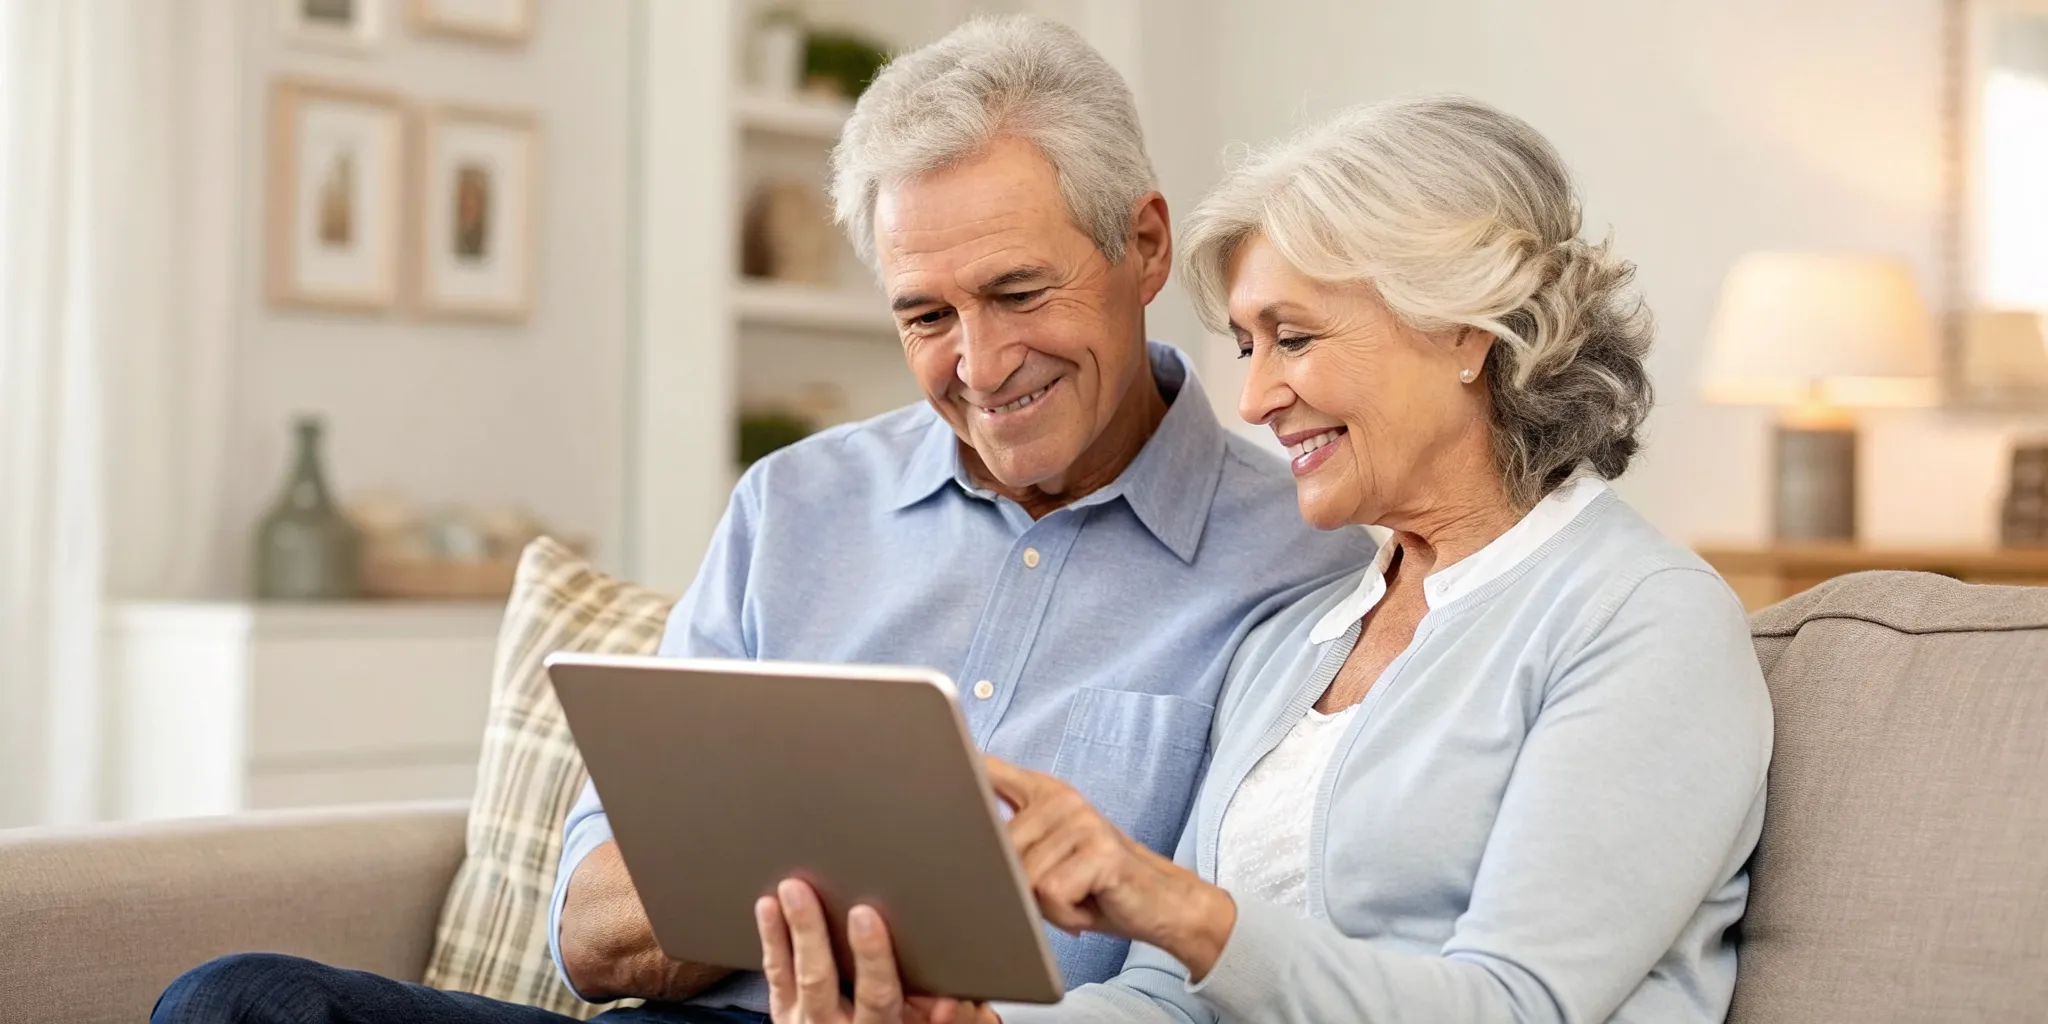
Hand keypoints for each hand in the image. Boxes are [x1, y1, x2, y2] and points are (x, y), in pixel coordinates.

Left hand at [756, 878, 1000, 1023]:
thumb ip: (932, 1016)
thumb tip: (948, 1000)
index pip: (876, 994)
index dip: (872, 957)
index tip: (867, 916)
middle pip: (823, 980)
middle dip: (818, 935)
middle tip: (821, 897)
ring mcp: (804, 1020)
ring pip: (796, 974)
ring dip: (793, 929)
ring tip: (793, 890)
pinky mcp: (784, 1011)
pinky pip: (775, 975)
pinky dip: (772, 939)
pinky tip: (768, 907)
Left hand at [984, 757, 1236, 978]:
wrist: (1160, 902)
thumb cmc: (1095, 885)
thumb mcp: (1047, 854)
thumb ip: (1011, 837)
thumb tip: (961, 840)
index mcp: (1043, 793)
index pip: (989, 770)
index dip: (961, 766)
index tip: (935, 756)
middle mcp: (1061, 798)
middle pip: (999, 850)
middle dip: (1019, 887)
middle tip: (1057, 891)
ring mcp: (1082, 821)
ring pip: (1024, 877)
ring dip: (1046, 907)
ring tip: (1075, 899)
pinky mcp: (1100, 851)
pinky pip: (1051, 894)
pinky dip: (1065, 915)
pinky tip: (1086, 907)